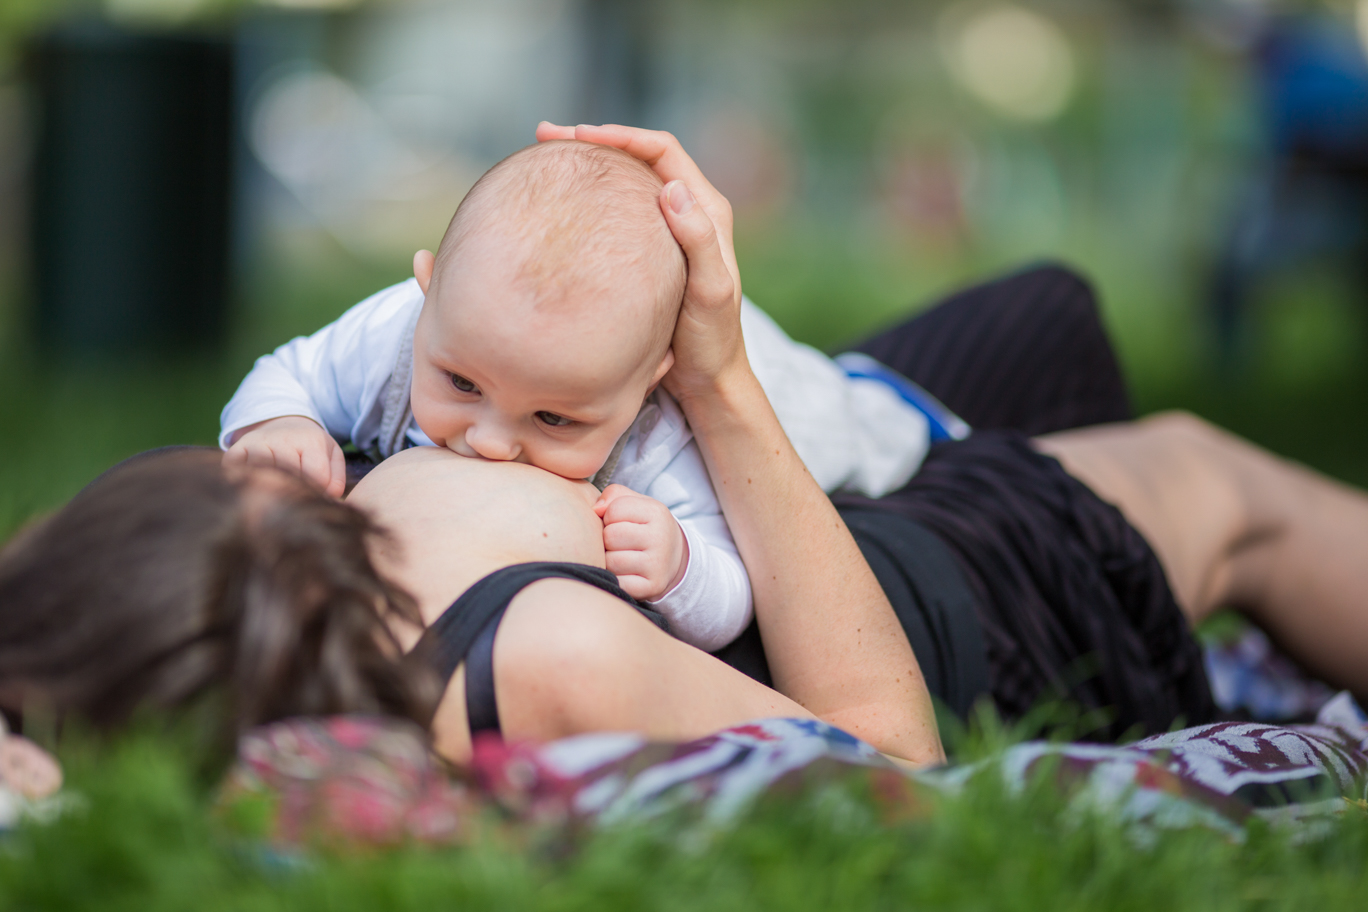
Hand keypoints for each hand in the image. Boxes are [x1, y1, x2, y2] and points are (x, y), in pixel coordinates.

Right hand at [222, 415, 345, 497]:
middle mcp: (280, 440)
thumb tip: (330, 496)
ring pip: (264, 481)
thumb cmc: (309, 446)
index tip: (317, 500)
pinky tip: (257, 492)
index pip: (316, 476)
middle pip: (288, 480)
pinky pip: (237, 478)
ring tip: (277, 500)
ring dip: (271, 495)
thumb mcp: (330, 454)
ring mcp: (255, 446)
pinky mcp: (235, 453)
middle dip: (295, 497)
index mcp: (309, 441)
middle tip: (296, 507)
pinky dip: (246, 489)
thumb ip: (335, 477)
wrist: (280, 424)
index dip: (318, 494)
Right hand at [535, 122, 746, 401]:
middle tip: (545, 138)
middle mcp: (687, 213)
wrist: (708, 379)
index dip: (621, 136)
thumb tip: (670, 188)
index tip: (579, 136)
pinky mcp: (646, 255)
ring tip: (544, 164)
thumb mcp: (709, 291)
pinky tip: (558, 212)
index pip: (661, 150)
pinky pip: (614, 216)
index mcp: (706, 209)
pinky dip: (587, 204)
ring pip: (623, 185)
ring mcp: (665, 233)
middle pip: (637, 158)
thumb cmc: (711, 340)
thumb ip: (697, 240)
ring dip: (588, 170)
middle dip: (594, 142)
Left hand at [594, 484, 688, 600]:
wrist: (672, 558)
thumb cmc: (643, 526)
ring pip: (611, 561)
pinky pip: (617, 582)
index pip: (614, 510)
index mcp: (657, 512)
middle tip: (618, 542)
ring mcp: (658, 564)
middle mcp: (661, 538)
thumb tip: (596, 509)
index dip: (609, 516)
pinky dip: (615, 579)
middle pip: (610, 536)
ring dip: (609, 560)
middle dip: (607, 539)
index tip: (619, 522)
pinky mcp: (653, 586)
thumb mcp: (635, 503)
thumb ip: (613, 495)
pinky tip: (624, 573)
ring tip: (620, 556)